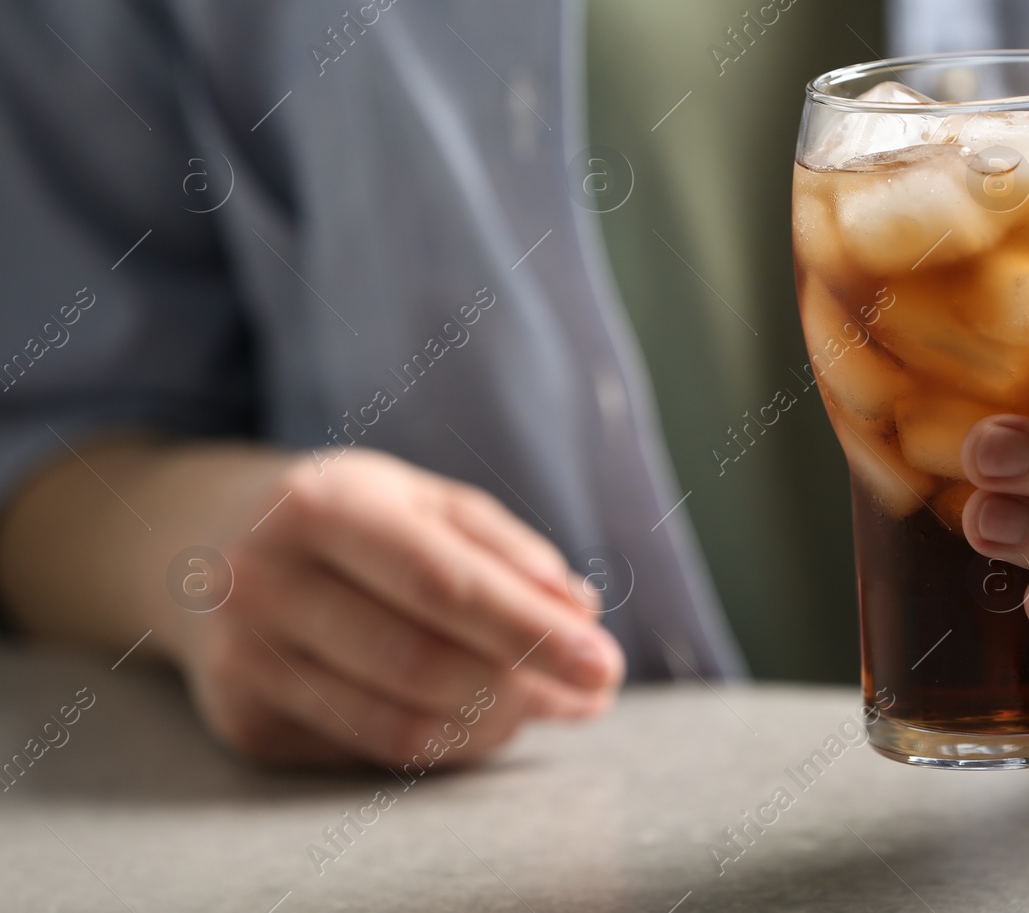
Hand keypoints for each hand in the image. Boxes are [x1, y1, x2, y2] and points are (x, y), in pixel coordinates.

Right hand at [174, 448, 622, 765]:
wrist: (204, 546)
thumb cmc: (349, 518)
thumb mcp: (422, 499)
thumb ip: (505, 549)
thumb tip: (579, 612)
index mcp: (318, 507)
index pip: (442, 585)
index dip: (530, 630)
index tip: (603, 661)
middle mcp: (263, 585)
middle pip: (423, 665)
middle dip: (526, 686)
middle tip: (593, 689)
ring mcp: (245, 660)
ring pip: (401, 725)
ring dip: (498, 723)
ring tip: (548, 701)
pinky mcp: (246, 722)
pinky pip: (373, 749)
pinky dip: (449, 741)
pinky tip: (484, 716)